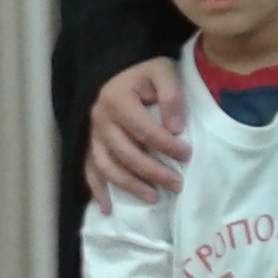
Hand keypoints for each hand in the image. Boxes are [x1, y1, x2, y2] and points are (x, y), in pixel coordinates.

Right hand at [85, 57, 188, 209]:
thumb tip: (175, 127)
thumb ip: (171, 95)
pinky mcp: (90, 145)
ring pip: (107, 166)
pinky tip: (108, 208)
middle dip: (152, 172)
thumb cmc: (144, 72)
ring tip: (153, 197)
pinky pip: (89, 170)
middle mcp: (100, 120)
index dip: (166, 146)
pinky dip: (97, 190)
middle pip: (126, 153)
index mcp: (117, 100)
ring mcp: (92, 135)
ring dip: (129, 185)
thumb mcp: (162, 71)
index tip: (187, 155)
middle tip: (177, 184)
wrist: (117, 69)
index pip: (144, 130)